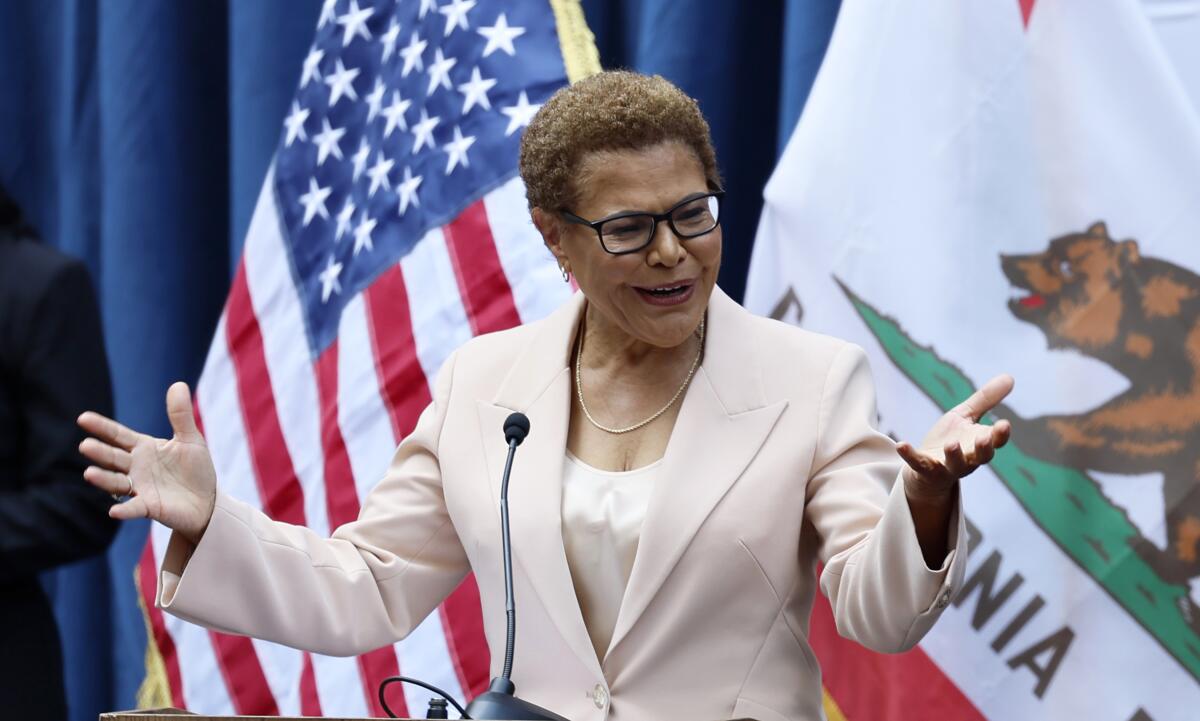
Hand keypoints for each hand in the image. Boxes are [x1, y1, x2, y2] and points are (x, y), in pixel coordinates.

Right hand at [78, 382, 216, 544]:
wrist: (207, 500)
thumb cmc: (195, 468)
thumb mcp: (190, 439)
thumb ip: (180, 415)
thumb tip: (178, 384)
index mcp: (144, 448)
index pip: (118, 435)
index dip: (102, 427)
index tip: (83, 418)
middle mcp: (136, 467)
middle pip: (114, 458)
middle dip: (100, 452)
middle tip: (85, 445)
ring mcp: (140, 487)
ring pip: (117, 482)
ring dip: (104, 478)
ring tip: (89, 473)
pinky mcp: (149, 506)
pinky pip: (134, 508)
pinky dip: (124, 510)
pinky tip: (113, 511)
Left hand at [897, 374, 1013, 501]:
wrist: (926, 468)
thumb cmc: (952, 439)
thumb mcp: (966, 416)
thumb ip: (986, 399)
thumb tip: (1010, 377)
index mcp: (979, 444)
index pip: (995, 441)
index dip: (1001, 435)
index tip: (1004, 424)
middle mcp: (968, 459)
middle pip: (980, 457)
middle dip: (983, 448)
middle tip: (984, 438)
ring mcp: (947, 466)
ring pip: (954, 465)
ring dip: (954, 455)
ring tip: (952, 444)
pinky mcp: (925, 469)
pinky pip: (918, 464)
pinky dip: (910, 455)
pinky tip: (901, 445)